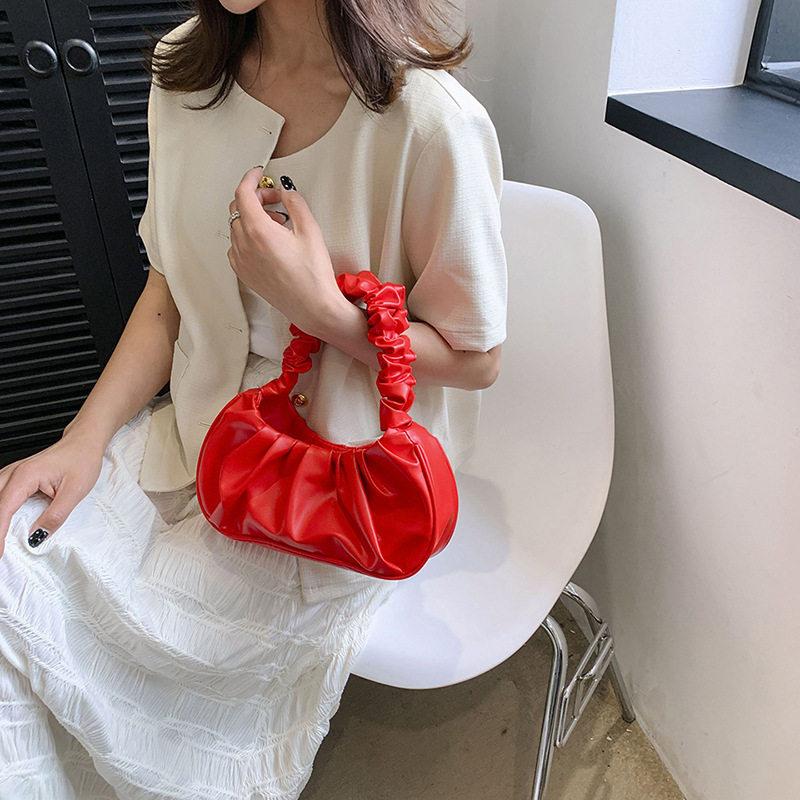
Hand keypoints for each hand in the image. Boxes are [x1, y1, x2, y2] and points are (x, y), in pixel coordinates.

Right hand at [0, 430, 104, 557]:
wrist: (85, 442)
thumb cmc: (82, 459)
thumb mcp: (75, 491)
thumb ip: (55, 516)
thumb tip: (37, 536)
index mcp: (25, 476)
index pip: (4, 510)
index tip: (0, 553)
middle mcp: (13, 473)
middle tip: (1, 550)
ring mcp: (12, 474)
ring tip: (2, 539)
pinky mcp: (16, 478)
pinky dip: (0, 510)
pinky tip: (3, 521)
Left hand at [227, 168, 349, 337]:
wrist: (313, 307)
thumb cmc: (313, 275)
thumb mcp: (310, 230)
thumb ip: (294, 203)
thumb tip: (285, 191)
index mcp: (259, 231)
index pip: (243, 193)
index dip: (251, 178)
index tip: (259, 173)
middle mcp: (244, 245)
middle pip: (238, 208)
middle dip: (256, 198)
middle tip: (277, 201)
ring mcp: (241, 261)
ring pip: (237, 227)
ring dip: (253, 218)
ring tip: (279, 225)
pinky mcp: (244, 273)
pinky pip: (237, 246)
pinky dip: (249, 237)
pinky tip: (269, 243)